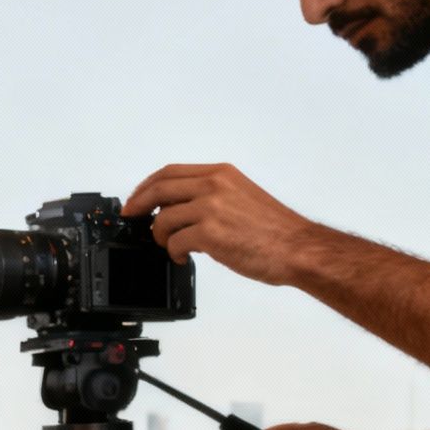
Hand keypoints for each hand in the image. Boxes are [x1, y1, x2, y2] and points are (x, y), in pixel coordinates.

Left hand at [121, 163, 322, 285]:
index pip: (170, 172)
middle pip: (159, 190)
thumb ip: (210, 194)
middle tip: (132, 220)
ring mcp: (211, 208)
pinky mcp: (209, 233)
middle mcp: (215, 186)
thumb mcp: (240, 196)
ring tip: (171, 245)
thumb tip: (175, 206)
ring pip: (163, 219)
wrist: (298, 248)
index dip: (145, 186)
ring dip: (160, 236)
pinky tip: (183, 256)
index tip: (135, 199)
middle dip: (138, 206)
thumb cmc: (274, 229)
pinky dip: (173, 252)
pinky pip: (174, 242)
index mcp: (221, 174)